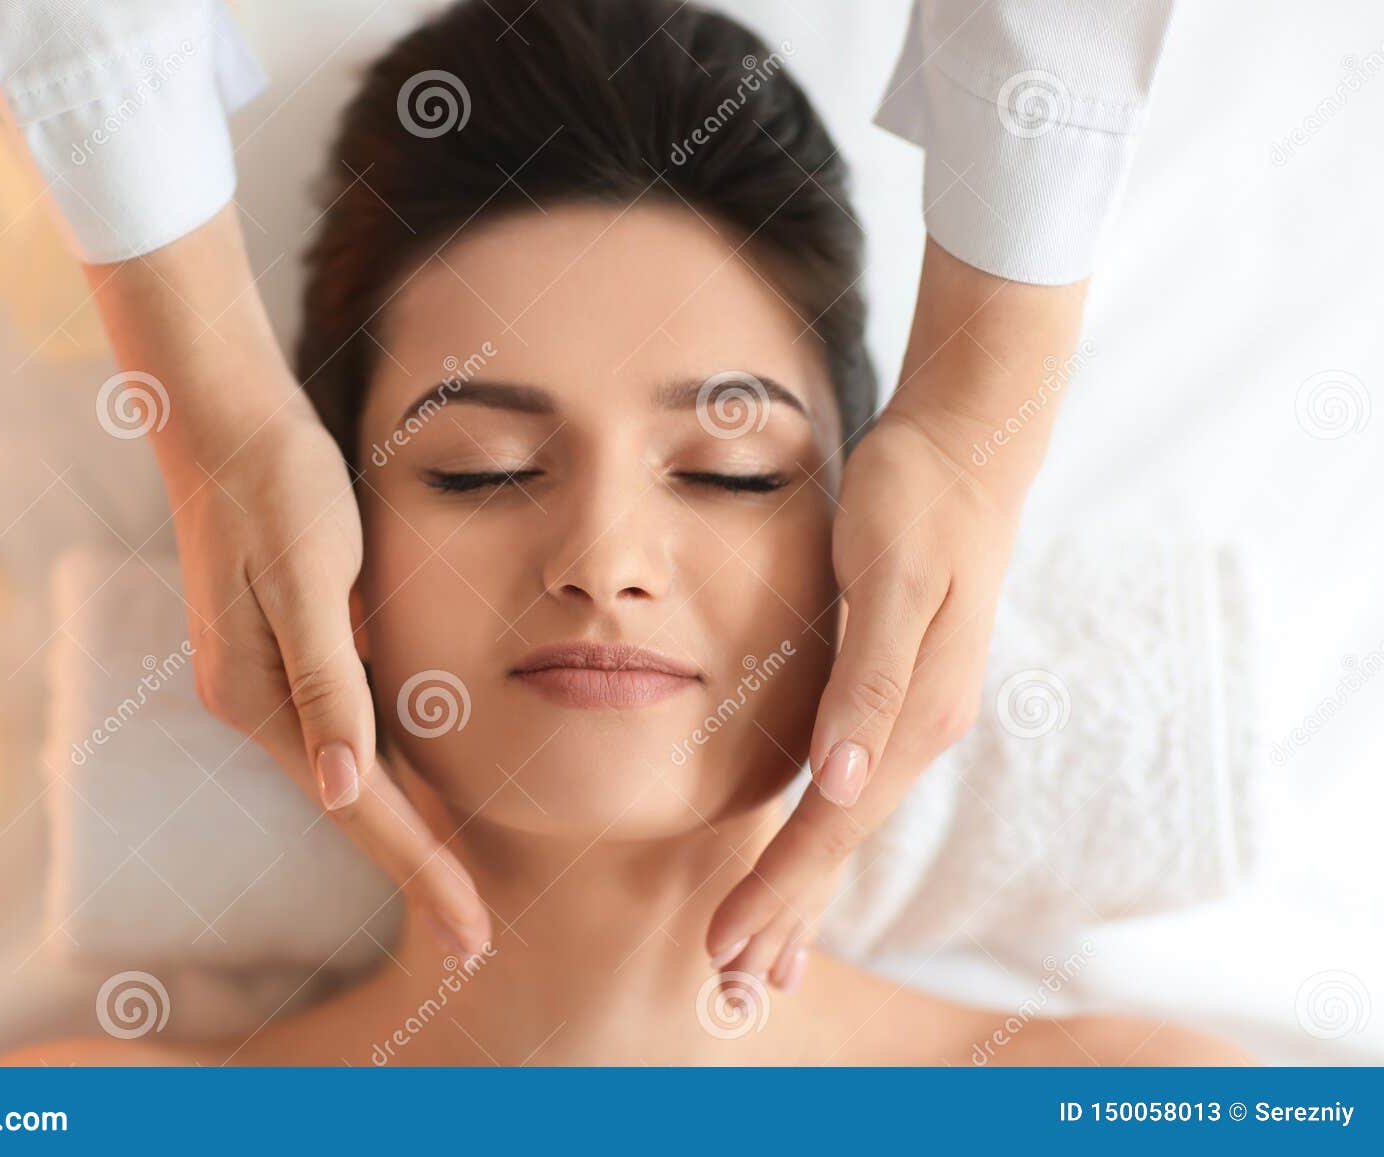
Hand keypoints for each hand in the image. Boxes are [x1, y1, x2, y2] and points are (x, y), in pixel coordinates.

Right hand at [87, 206, 490, 959]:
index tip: (470, 927)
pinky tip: (425, 794)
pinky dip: (391, 773)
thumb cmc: (278, 488)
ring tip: (460, 887)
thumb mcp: (311, 578)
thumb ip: (327, 684)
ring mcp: (269, 684)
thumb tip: (339, 791)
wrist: (229, 421)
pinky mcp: (289, 656)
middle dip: (418, 869)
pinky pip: (349, 733)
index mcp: (260, 696)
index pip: (357, 805)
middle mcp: (259, 704)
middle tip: (477, 932)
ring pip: (352, 776)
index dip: (419, 868)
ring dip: (406, 831)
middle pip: (354, 806)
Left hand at [705, 239, 1087, 985]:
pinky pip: (852, 787)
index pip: (832, 827)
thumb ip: (868, 682)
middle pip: (841, 843)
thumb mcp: (887, 576)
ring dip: (803, 890)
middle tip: (729, 982)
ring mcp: (913, 715)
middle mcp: (918, 728)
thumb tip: (841, 784)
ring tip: (765, 952)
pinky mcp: (898, 693)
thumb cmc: (916, 500)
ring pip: (847, 824)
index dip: (779, 890)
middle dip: (786, 914)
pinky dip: (819, 837)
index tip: (726, 945)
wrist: (967, 448)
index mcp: (913, 713)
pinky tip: (801, 853)